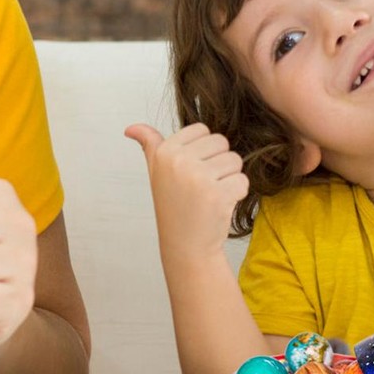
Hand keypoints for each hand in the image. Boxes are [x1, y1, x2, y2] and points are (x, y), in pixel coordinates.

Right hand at [125, 122, 248, 262]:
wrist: (186, 246)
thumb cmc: (174, 206)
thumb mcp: (156, 172)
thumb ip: (149, 145)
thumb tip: (131, 128)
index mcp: (165, 152)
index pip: (203, 129)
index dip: (204, 151)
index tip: (191, 172)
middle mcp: (179, 162)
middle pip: (221, 142)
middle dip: (218, 163)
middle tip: (203, 186)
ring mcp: (198, 178)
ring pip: (235, 160)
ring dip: (229, 178)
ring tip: (211, 196)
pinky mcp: (218, 194)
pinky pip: (242, 180)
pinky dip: (237, 194)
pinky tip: (220, 206)